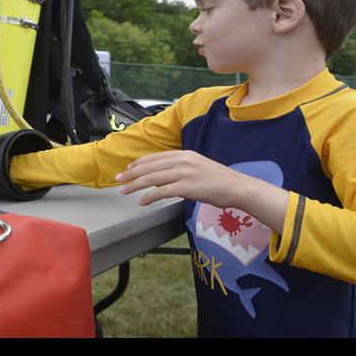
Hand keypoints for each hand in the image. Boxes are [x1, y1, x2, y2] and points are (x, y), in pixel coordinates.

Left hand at [116, 150, 261, 208]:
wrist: (237, 187)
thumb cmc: (220, 181)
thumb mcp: (198, 168)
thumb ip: (181, 170)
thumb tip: (163, 179)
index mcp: (185, 154)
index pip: (155, 157)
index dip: (139, 163)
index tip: (128, 170)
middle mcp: (183, 161)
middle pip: (150, 166)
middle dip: (131, 174)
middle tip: (118, 180)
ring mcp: (185, 173)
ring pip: (152, 178)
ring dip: (135, 185)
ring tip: (124, 191)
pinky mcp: (187, 187)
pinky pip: (162, 191)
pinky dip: (149, 196)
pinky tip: (142, 201)